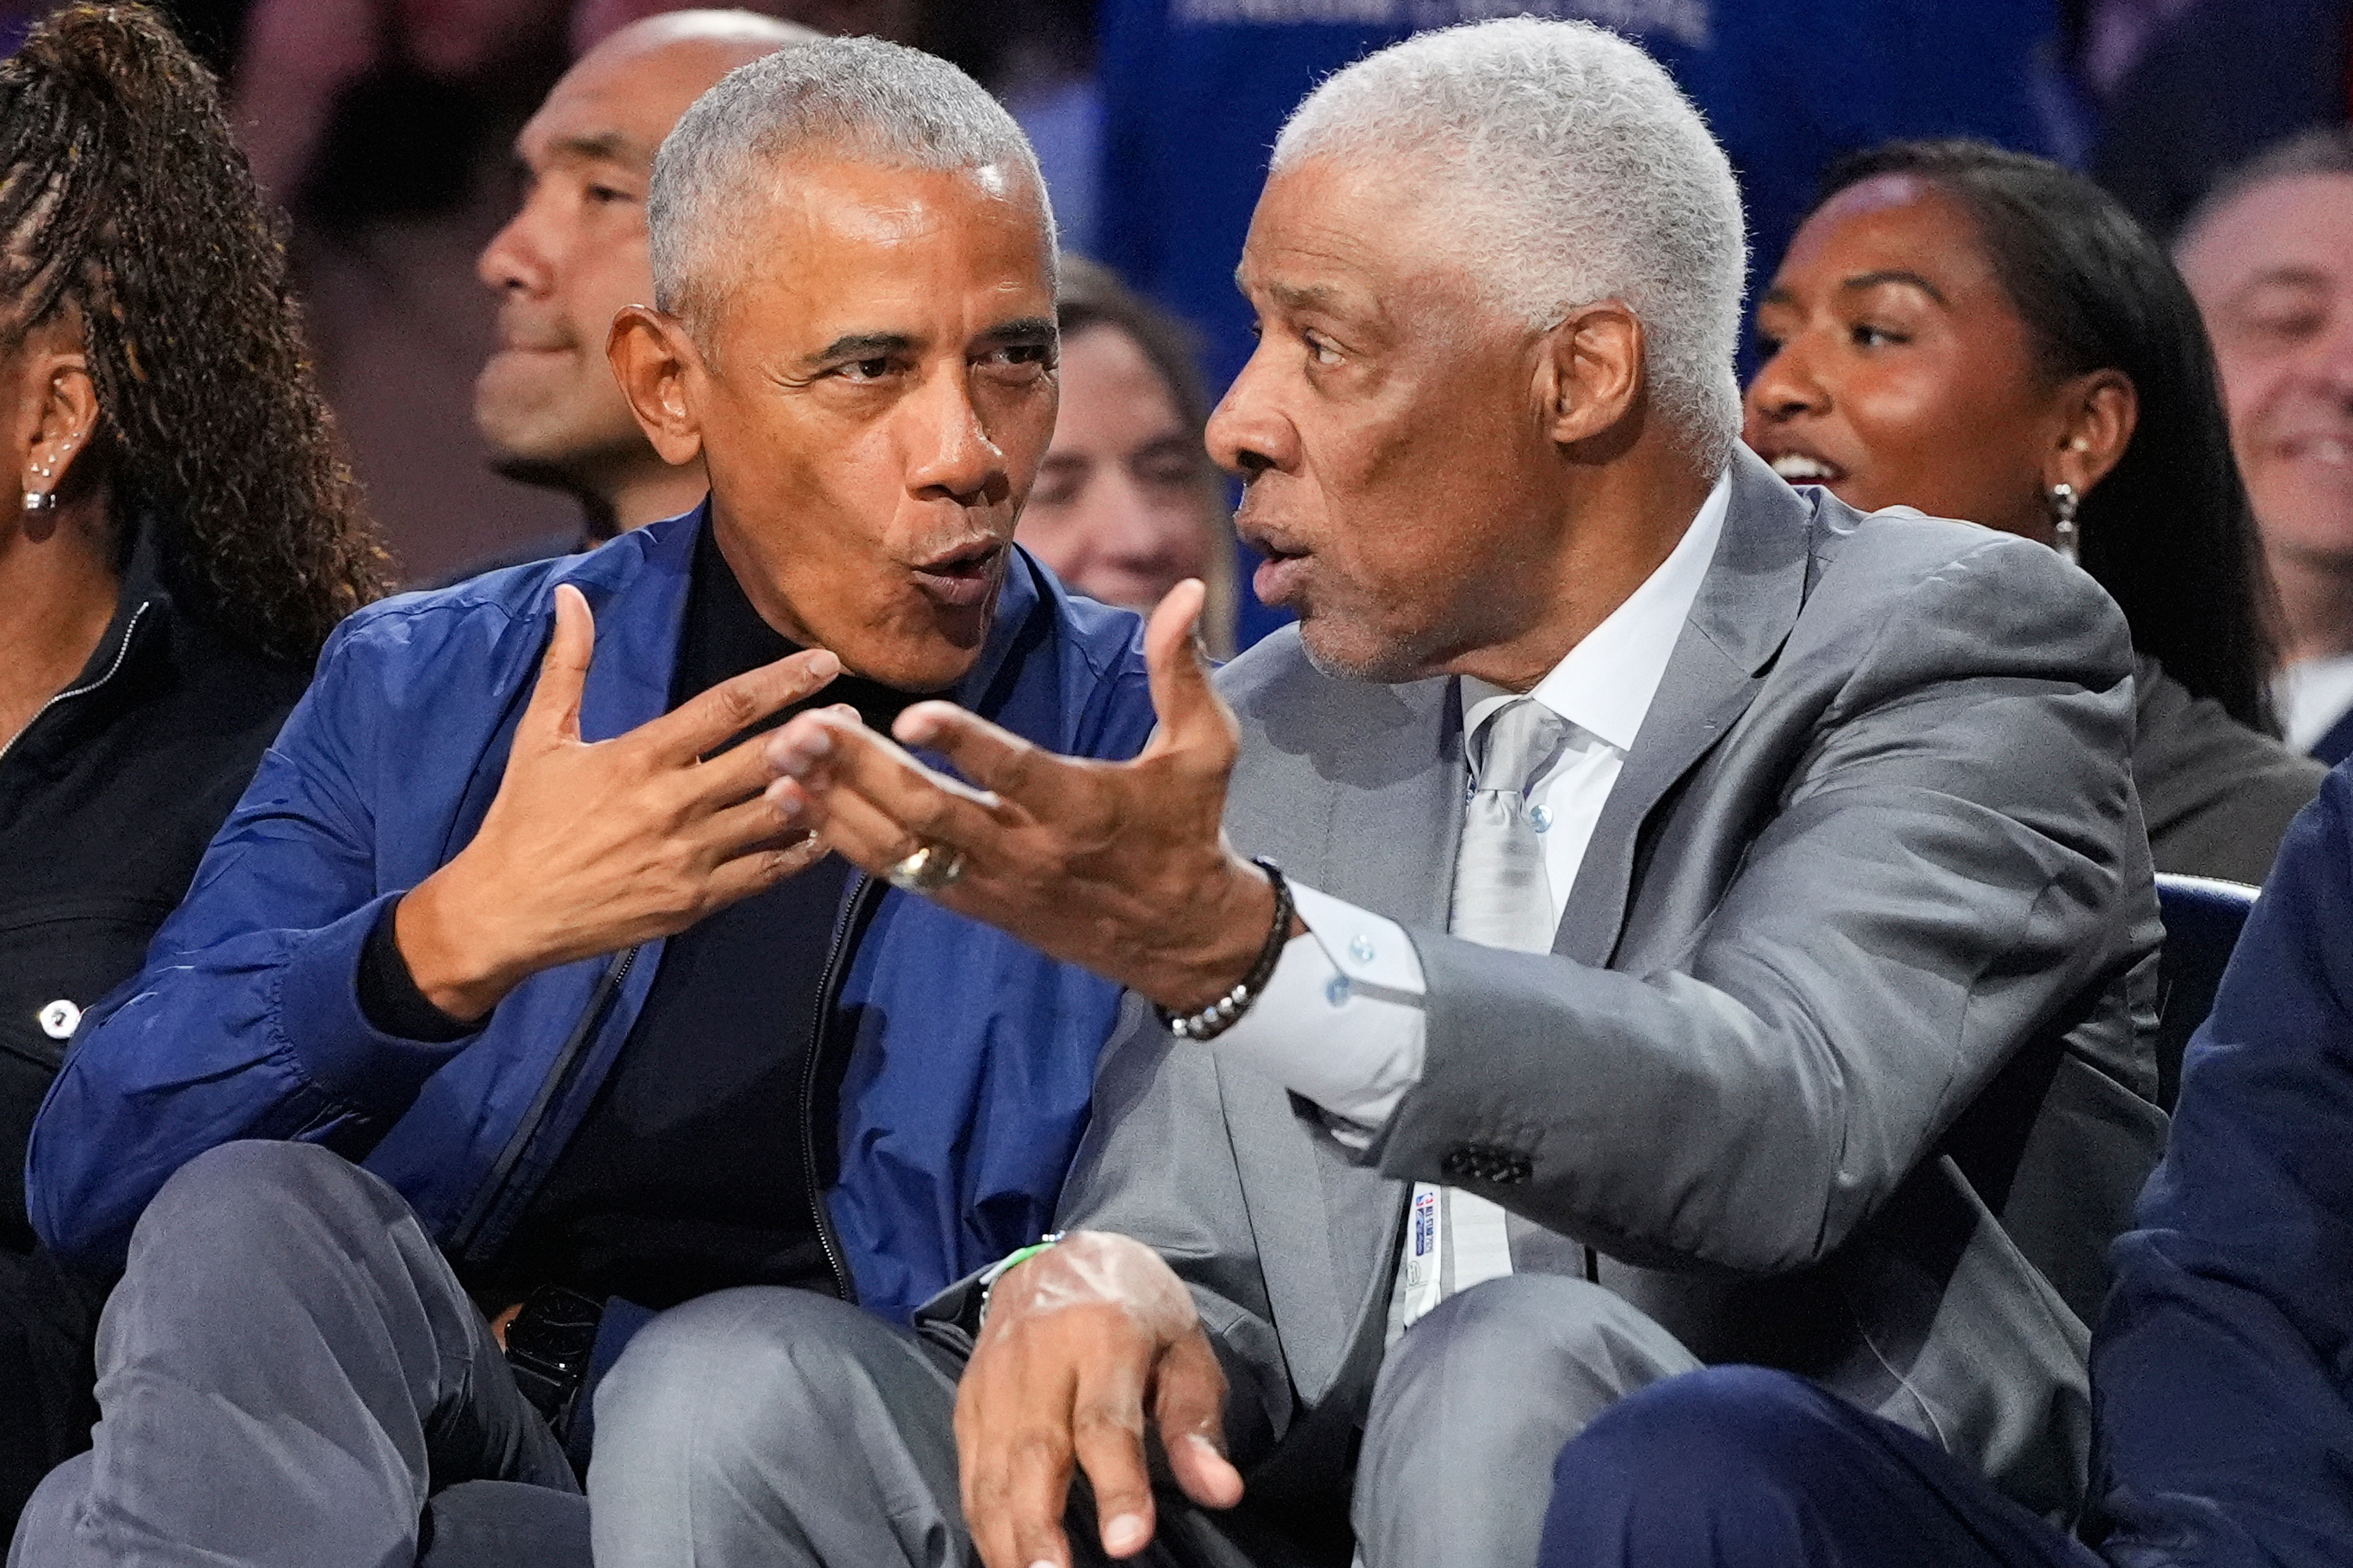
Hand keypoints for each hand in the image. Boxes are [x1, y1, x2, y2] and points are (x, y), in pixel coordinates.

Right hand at [397, 584, 837, 1019]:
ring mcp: (689, 856)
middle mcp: (672, 803)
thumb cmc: (523, 821)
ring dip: (820, 788)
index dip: (781, 680)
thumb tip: (571, 593)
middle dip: (817, 734)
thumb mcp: (541, 737)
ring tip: (855, 766)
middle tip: (857, 715)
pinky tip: (829, 830)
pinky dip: (801, 850)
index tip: (825, 662)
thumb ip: (568, 664)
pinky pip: (765, 872)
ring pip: (775, 815)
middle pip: (765, 758)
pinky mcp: (695, 902)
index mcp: (640, 756)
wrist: (505, 914)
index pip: (725, 706)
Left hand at [763, 581, 1284, 1012]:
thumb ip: (1182, 670)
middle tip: (804, 726)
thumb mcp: (1206, 750)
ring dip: (835, 802)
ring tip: (781, 754)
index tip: (910, 714)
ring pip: (900, 846)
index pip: (1015, 773)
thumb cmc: (1189, 828)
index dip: (963, 744)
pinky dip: (841, 838)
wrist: (1178, 937)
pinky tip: (794, 801)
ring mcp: (992, 882)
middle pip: (931, 812)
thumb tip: (1185, 588)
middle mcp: (1028, 849)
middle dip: (861, 771)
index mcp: (1082, 807)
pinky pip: (896, 873)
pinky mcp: (971, 904)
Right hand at [957, 1232, 1241, 1566]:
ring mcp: (995, 1376)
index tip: (1127, 1541)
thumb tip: (1219, 1491)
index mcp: (1105, 1335)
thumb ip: (1196, 1422)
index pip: (1106, 1422)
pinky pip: (970, 1466)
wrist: (1061, 1257)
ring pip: (993, 1465)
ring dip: (1005, 1533)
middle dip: (1041, 1524)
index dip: (1117, 1486)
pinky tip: (1002, 1555)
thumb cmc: (1136, 1308)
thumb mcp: (1184, 1346)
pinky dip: (981, 1517)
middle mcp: (1040, 1355)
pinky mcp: (969, 1396)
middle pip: (1036, 1450)